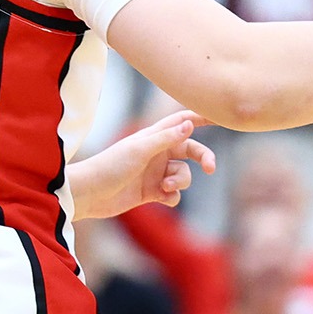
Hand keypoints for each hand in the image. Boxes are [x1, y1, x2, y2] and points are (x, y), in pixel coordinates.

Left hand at [68, 111, 216, 219]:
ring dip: (180, 181)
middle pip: (191, 150)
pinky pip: (174, 194)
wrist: (89, 194)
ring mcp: (155, 173)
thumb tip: (190, 124)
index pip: (182, 122)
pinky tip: (161, 197)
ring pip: (183, 175)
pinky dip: (172, 196)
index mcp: (154, 136)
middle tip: (211, 168)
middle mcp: (157, 153)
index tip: (222, 116)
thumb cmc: (110, 166)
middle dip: (203, 158)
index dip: (201, 117)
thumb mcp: (140, 150)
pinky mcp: (152, 193)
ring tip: (164, 186)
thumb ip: (166, 138)